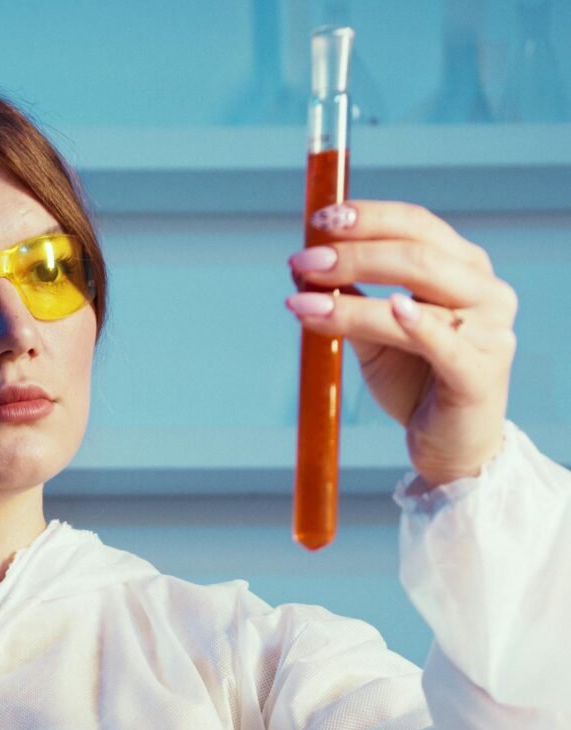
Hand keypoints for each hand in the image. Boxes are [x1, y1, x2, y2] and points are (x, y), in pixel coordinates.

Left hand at [286, 200, 517, 486]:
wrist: (450, 450)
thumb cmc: (417, 386)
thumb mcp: (377, 338)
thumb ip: (351, 302)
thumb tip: (300, 270)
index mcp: (465, 268)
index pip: (415, 225)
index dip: (366, 217)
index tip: (317, 221)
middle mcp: (485, 290)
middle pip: (415, 253)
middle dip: (352, 252)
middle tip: (301, 261)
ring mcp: (490, 330)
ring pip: (417, 291)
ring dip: (356, 292)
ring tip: (305, 295)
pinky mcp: (480, 372)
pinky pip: (443, 341)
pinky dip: (416, 322)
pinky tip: (391, 307)